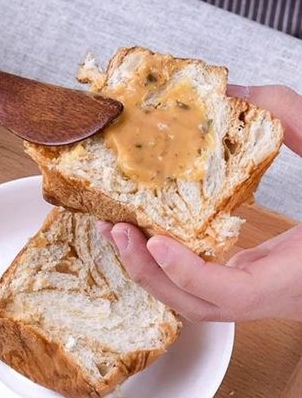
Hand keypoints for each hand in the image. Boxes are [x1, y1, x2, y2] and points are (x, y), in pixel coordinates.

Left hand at [98, 85, 301, 321]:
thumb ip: (292, 117)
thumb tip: (237, 91)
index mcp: (296, 273)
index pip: (237, 294)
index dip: (192, 274)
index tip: (156, 242)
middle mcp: (274, 292)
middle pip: (199, 306)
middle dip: (150, 272)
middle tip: (115, 229)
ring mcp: (260, 291)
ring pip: (194, 300)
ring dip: (148, 269)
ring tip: (114, 229)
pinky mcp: (249, 279)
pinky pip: (199, 284)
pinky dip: (164, 264)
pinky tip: (142, 232)